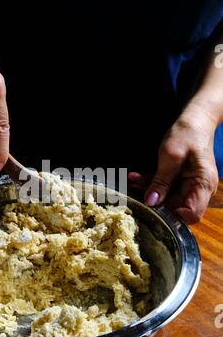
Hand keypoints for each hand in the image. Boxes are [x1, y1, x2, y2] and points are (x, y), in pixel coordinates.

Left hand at [129, 102, 218, 222]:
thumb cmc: (187, 134)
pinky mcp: (181, 181)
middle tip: (135, 191)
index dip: (173, 216)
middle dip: (155, 201)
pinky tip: (136, 176)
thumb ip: (161, 181)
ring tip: (133, 180)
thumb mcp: (171, 156)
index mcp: (203, 184)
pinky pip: (165, 189)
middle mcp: (199, 189)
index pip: (192, 214)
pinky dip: (151, 184)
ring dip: (149, 191)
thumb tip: (151, 203)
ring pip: (167, 199)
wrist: (194, 120)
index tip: (154, 207)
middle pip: (177, 208)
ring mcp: (190, 186)